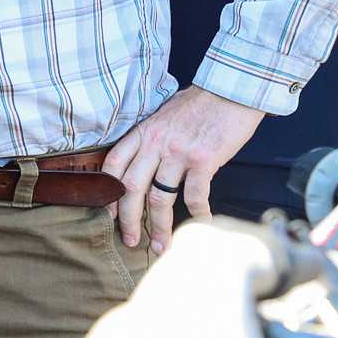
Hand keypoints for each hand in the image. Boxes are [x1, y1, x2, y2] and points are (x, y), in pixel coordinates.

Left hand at [101, 86, 263, 253]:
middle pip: (131, 187)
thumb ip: (153, 138)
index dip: (107, 192)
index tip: (107, 215)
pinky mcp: (203, 160)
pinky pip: (194, 196)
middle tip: (130, 240)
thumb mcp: (164, 116)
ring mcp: (178, 152)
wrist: (230, 91)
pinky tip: (200, 223)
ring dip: (158, 226)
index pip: (114, 164)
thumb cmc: (200, 105)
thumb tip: (147, 163)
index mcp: (143, 132)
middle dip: (127, 219)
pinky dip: (197, 214)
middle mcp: (155, 143)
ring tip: (161, 245)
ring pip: (160, 198)